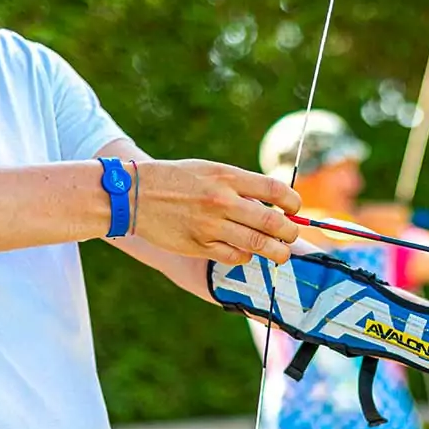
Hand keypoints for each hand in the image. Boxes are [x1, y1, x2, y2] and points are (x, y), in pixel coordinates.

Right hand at [131, 160, 301, 264]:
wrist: (134, 194)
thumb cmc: (176, 180)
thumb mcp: (209, 171)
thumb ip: (239, 185)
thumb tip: (273, 205)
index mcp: (227, 177)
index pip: (275, 189)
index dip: (293, 203)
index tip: (294, 210)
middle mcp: (222, 200)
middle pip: (273, 222)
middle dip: (290, 233)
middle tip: (291, 236)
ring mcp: (211, 225)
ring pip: (258, 245)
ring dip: (276, 252)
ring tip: (281, 254)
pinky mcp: (199, 245)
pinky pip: (234, 257)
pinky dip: (245, 257)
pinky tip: (245, 253)